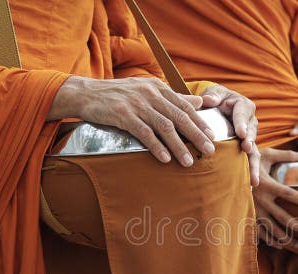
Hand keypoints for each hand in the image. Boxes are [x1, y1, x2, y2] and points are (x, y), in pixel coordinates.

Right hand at [49, 76, 213, 166]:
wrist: (85, 93)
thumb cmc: (119, 94)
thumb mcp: (147, 90)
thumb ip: (174, 97)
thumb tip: (200, 101)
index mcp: (158, 87)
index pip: (185, 106)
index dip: (200, 122)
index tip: (212, 136)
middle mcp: (150, 93)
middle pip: (179, 117)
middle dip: (196, 135)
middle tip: (210, 150)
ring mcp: (136, 104)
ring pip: (164, 127)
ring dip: (178, 146)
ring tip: (189, 161)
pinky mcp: (122, 114)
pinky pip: (143, 133)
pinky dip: (156, 146)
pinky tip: (165, 158)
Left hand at [200, 85, 260, 185]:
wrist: (219, 105)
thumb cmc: (216, 98)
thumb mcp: (214, 93)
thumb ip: (212, 96)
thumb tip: (208, 100)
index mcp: (243, 106)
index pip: (243, 114)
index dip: (242, 123)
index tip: (241, 133)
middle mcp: (250, 121)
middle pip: (251, 132)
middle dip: (250, 141)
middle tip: (246, 148)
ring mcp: (249, 136)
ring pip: (254, 149)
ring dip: (254, 162)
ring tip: (253, 176)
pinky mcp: (246, 147)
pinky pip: (251, 159)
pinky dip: (251, 171)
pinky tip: (252, 184)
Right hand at [254, 148, 297, 249]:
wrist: (225, 172)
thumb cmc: (248, 162)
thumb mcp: (267, 155)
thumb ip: (287, 155)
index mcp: (266, 185)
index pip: (289, 194)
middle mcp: (260, 200)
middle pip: (282, 217)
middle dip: (297, 226)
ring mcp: (253, 210)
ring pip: (271, 229)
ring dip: (286, 239)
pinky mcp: (247, 216)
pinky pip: (259, 232)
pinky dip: (270, 241)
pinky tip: (280, 245)